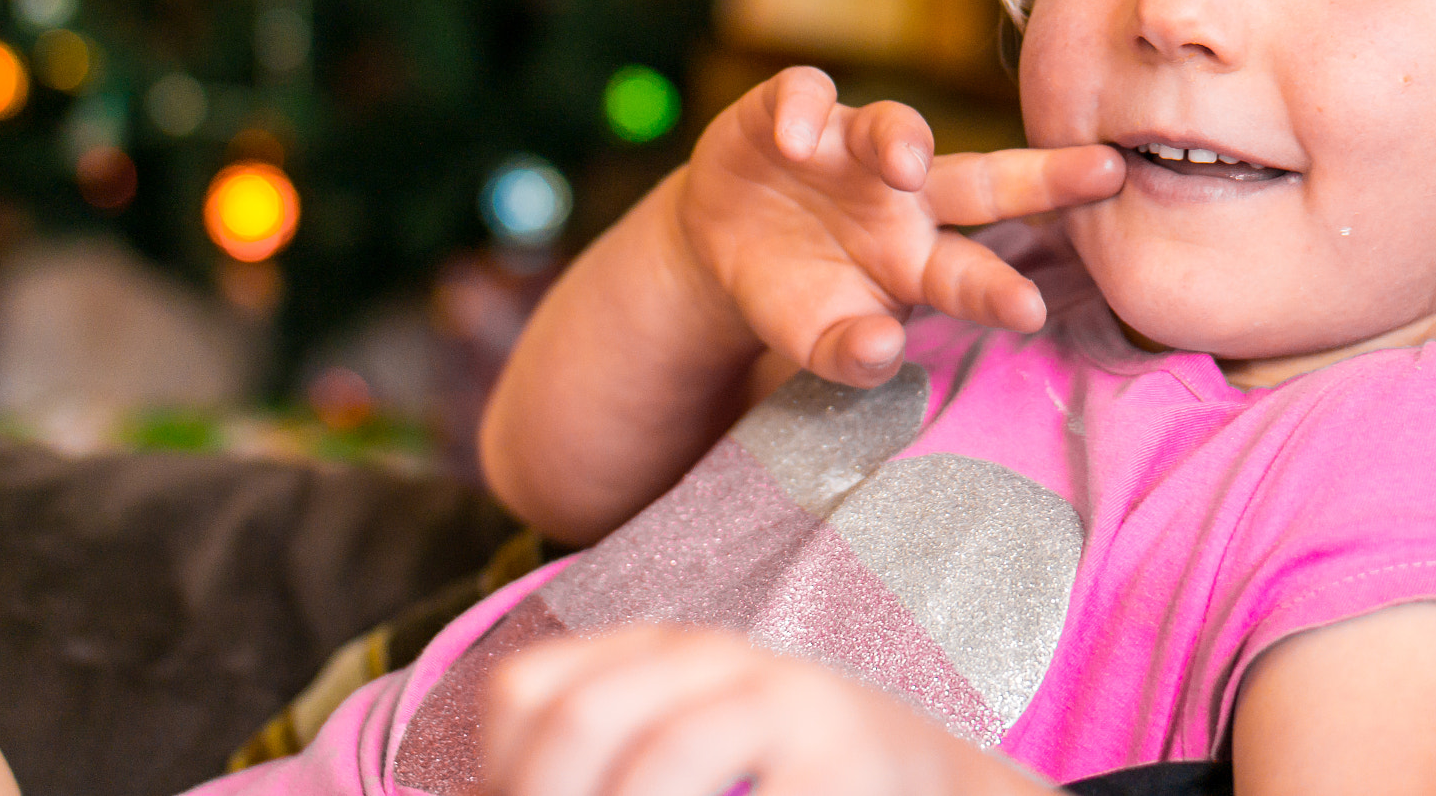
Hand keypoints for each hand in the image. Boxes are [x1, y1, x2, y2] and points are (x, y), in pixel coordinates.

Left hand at [484, 625, 1056, 795]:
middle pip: (578, 721)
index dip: (500, 781)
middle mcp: (719, 658)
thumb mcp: (686, 756)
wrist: (935, 790)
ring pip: (651, 768)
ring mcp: (786, 703)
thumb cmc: (787, 789)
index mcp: (664, 653)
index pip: (529, 694)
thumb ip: (600, 769)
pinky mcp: (839, 767)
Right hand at [675, 67, 1123, 387]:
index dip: (1000, 292)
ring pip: (894, 126)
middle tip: (1104, 171)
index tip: (1032, 312)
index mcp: (921, 260)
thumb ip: (851, 355)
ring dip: (902, 139)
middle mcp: (906, 196)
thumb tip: (884, 347)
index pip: (976, 275)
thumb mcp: (817, 339)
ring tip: (904, 162)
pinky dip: (801, 112)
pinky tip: (794, 140)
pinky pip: (804, 96)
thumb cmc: (793, 294)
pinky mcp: (791, 111)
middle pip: (982, 182)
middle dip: (1044, 177)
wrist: (721, 239)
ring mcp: (851, 147)